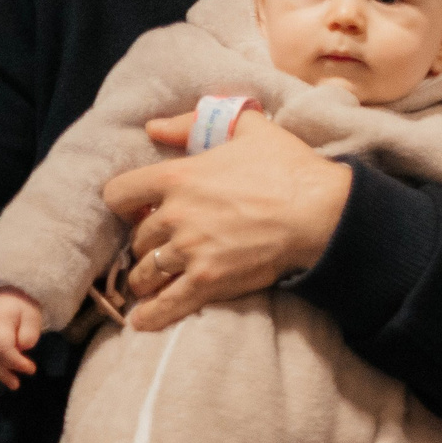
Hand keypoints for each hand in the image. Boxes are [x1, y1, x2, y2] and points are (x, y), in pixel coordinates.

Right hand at [0, 289, 46, 388]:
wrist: (3, 295)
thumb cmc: (21, 305)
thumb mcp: (32, 314)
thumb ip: (29, 332)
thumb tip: (23, 348)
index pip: (1, 345)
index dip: (15, 361)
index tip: (31, 368)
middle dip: (7, 370)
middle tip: (21, 381)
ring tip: (13, 384)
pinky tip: (1, 376)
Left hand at [105, 110, 352, 332]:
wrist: (323, 212)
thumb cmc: (290, 168)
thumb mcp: (248, 129)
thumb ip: (195, 121)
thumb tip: (154, 128)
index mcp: (178, 176)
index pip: (118, 194)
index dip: (126, 203)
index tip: (138, 209)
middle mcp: (175, 215)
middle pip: (136, 237)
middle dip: (146, 242)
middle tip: (160, 246)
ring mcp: (191, 251)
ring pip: (146, 271)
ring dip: (148, 278)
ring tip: (153, 282)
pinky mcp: (209, 280)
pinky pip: (168, 303)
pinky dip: (152, 315)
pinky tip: (142, 321)